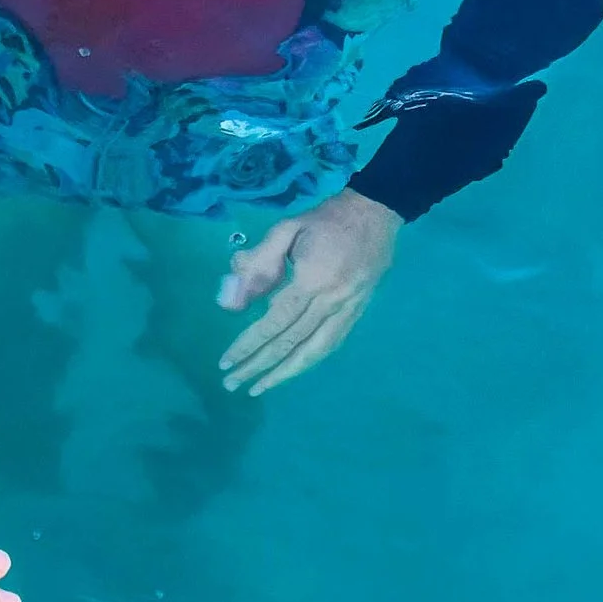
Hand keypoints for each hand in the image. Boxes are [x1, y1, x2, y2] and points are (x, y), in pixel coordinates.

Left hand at [217, 191, 400, 396]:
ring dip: (284, 373)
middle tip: (232, 383)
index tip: (226, 361)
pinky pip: (330, 344)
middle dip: (259, 366)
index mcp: (312, 279)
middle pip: (291, 343)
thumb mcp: (286, 230)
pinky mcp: (357, 313)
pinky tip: (290, 370)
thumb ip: (258, 265)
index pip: (275, 322)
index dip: (249, 344)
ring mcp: (348, 310)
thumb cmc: (326, 219)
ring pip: (314, 351)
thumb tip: (231, 304)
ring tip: (258, 388)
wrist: (376, 213)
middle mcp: (332, 302)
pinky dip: (307, 361)